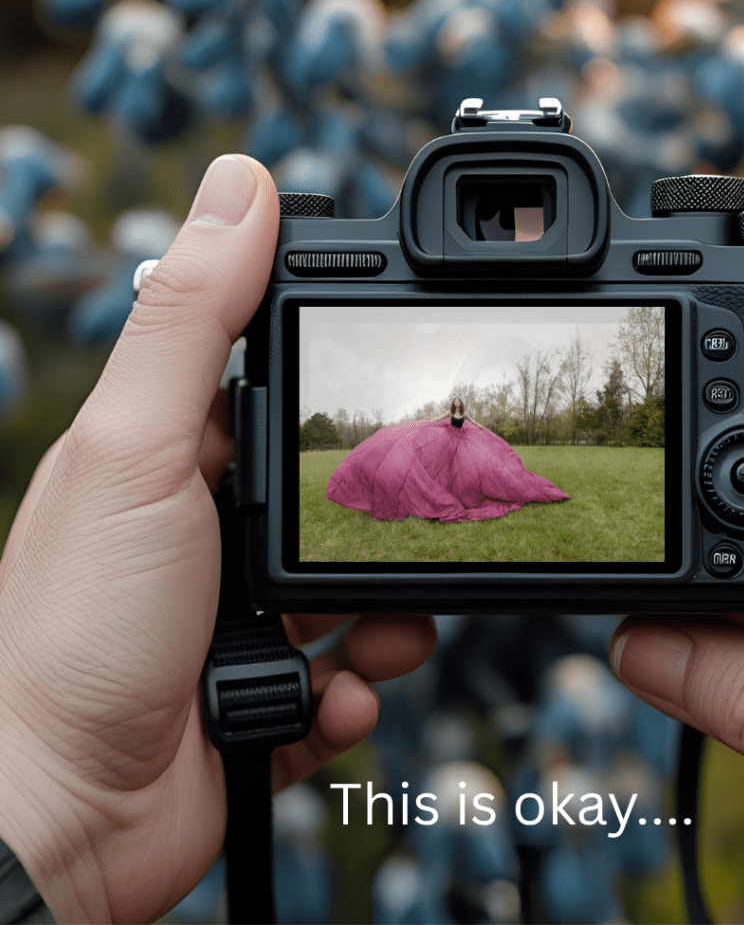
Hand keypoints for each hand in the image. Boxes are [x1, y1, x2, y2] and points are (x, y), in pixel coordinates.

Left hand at [0, 156, 435, 923]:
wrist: (60, 817)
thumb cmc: (76, 628)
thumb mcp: (137, 449)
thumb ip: (193, 321)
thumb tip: (240, 188)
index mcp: (181, 457)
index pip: (283, 390)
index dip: (347, 385)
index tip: (408, 391)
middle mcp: (213, 532)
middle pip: (339, 497)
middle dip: (388, 521)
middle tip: (421, 529)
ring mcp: (241, 618)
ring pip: (358, 594)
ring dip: (388, 618)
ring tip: (380, 638)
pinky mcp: (267, 695)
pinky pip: (345, 680)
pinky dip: (358, 691)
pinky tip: (339, 698)